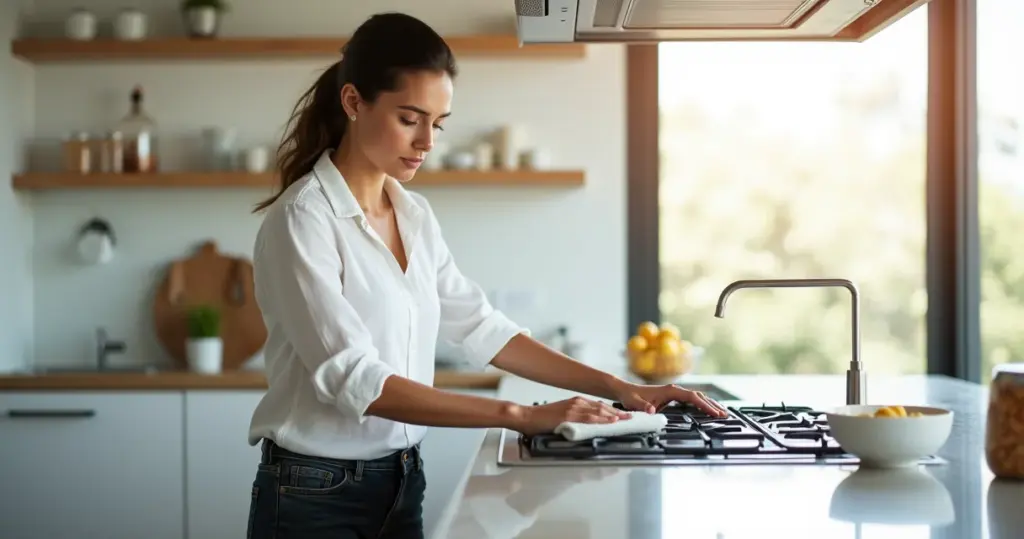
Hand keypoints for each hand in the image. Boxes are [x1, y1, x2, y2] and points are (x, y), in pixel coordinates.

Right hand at [510, 396, 631, 435]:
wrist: (526, 416)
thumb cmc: (540, 418)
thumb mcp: (561, 415)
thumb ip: (574, 418)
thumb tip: (585, 426)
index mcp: (575, 402)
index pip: (599, 405)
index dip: (612, 410)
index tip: (623, 415)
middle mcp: (576, 402)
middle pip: (603, 407)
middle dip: (618, 412)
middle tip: (631, 417)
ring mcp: (573, 408)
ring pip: (599, 411)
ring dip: (615, 415)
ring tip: (627, 419)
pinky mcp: (569, 415)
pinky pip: (590, 417)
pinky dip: (602, 419)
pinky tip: (611, 421)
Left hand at [613, 382, 729, 417]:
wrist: (625, 391)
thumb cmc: (631, 397)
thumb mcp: (635, 403)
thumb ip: (644, 407)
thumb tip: (652, 410)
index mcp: (669, 390)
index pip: (692, 397)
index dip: (705, 405)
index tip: (714, 414)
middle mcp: (674, 389)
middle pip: (699, 396)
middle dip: (712, 405)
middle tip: (725, 415)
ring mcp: (674, 392)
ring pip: (697, 396)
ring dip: (709, 404)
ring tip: (722, 413)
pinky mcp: (673, 396)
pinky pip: (691, 399)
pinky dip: (702, 404)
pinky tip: (708, 409)